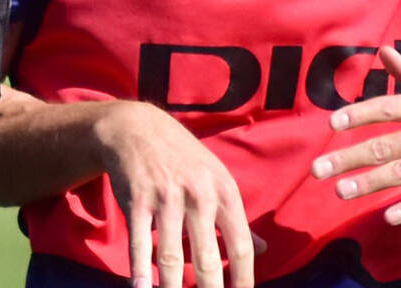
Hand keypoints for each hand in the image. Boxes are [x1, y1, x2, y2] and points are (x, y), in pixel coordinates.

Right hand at [93, 101, 261, 287]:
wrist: (138, 128)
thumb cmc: (183, 159)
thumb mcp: (217, 179)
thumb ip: (237, 218)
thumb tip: (263, 250)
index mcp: (224, 192)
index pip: (241, 246)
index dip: (243, 280)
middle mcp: (199, 195)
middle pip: (208, 258)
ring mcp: (166, 197)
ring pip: (172, 256)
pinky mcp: (137, 200)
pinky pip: (140, 242)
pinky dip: (140, 270)